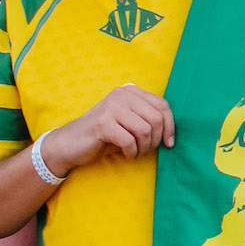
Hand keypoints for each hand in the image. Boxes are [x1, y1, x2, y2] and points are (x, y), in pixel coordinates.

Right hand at [42, 86, 173, 175]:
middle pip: (156, 119)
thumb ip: (148, 119)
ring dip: (144, 148)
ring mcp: (111, 106)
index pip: (162, 105)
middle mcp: (121, 94)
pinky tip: (126, 154)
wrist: (72, 143)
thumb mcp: (130, 122)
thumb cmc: (106, 136)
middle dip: (155, 140)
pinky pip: (130, 141)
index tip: (168, 143)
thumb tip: (172, 133)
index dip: (170, 127)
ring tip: (135, 152)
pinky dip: (132, 153)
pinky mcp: (103, 122)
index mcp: (130, 91)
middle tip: (145, 150)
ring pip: (145, 130)